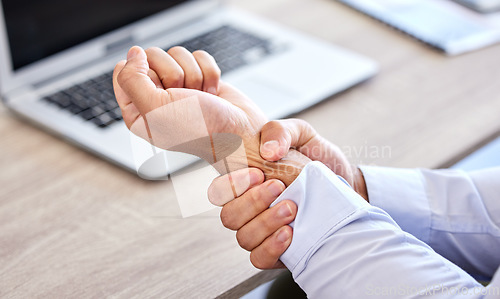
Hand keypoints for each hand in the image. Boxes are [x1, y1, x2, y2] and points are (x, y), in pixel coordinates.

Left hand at [113, 46, 309, 183]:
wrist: (239, 133)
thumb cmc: (199, 130)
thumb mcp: (154, 109)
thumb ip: (132, 79)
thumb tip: (134, 53)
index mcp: (137, 109)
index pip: (124, 70)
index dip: (143, 74)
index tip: (159, 92)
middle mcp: (156, 96)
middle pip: (152, 57)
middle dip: (173, 74)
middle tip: (183, 97)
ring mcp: (179, 87)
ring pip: (177, 54)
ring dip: (194, 75)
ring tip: (200, 98)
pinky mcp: (200, 78)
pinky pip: (198, 56)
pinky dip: (209, 73)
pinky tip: (212, 93)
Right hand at [208, 119, 367, 268]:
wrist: (347, 185)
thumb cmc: (317, 160)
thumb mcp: (301, 135)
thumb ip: (279, 132)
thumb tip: (268, 152)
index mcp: (247, 182)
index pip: (220, 191)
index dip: (231, 186)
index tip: (259, 174)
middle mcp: (250, 208)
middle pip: (229, 217)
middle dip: (252, 203)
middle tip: (279, 188)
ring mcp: (262, 231)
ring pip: (244, 238)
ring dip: (266, 224)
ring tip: (292, 210)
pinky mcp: (278, 251)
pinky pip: (260, 258)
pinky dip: (271, 248)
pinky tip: (290, 234)